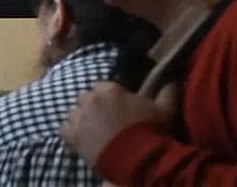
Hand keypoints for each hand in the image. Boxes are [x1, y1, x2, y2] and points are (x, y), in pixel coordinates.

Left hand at [61, 81, 177, 164]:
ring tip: (95, 133)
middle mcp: (90, 98)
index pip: (102, 87)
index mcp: (109, 89)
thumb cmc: (152, 132)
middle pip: (86, 98)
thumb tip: (171, 77)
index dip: (109, 98)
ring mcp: (78, 116)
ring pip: (74, 113)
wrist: (138, 159)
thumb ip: (167, 90)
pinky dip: (71, 135)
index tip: (117, 108)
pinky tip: (83, 141)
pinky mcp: (70, 134)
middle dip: (94, 107)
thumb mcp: (165, 109)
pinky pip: (65, 130)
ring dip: (82, 120)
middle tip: (106, 121)